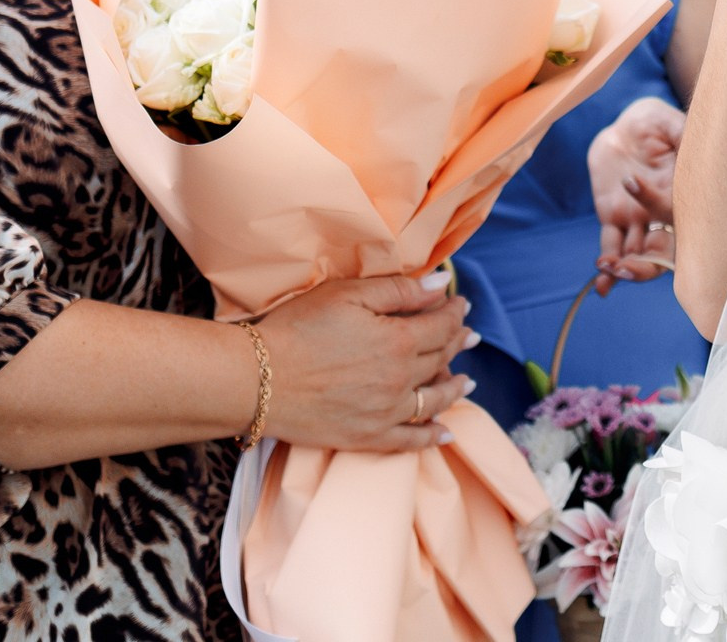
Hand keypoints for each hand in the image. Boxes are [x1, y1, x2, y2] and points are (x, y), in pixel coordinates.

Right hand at [257, 273, 474, 452]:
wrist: (256, 379)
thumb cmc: (297, 328)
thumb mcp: (347, 294)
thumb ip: (399, 291)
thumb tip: (441, 285)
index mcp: (397, 340)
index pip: (441, 325)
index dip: (454, 312)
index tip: (460, 304)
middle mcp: (399, 380)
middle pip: (440, 360)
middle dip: (458, 344)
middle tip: (470, 336)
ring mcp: (385, 413)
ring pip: (433, 401)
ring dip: (454, 389)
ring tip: (467, 382)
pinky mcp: (366, 437)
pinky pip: (410, 441)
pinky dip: (432, 437)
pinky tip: (445, 433)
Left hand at [590, 97, 682, 292]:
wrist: (629, 125)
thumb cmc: (657, 122)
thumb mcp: (671, 123)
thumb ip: (682, 135)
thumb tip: (690, 139)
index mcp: (680, 193)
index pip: (672, 211)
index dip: (653, 203)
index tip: (631, 181)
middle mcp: (661, 213)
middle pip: (661, 252)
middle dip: (646, 266)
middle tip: (627, 267)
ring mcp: (638, 219)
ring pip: (636, 254)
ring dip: (625, 268)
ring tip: (609, 270)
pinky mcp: (614, 217)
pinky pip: (611, 246)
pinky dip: (606, 268)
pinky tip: (601, 286)